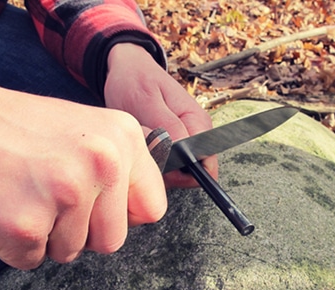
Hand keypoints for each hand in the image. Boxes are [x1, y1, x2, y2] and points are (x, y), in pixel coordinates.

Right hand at [0, 76, 166, 268]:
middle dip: (82, 232)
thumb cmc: (14, 129)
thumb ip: (119, 165)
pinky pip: (31, 259)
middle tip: (50, 199)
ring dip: (45, 235)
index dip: (124, 216)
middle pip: (113, 239)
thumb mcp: (84, 129)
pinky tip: (2, 205)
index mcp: (122, 136)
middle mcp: (102, 161)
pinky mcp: (25, 223)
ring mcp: (65, 192)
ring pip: (70, 251)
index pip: (153, 207)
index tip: (102, 208)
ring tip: (23, 194)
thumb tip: (144, 207)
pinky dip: (13, 243)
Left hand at [104, 43, 217, 188]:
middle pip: (190, 175)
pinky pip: (166, 166)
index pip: (206, 167)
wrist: (128, 70)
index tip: (157, 157)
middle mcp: (197, 134)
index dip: (181, 172)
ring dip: (154, 164)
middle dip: (164, 169)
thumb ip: (167, 128)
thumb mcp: (146, 101)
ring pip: (176, 173)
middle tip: (142, 144)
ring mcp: (186, 140)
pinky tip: (139, 143)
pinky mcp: (174, 145)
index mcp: (199, 123)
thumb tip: (183, 154)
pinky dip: (150, 160)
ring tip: (139, 139)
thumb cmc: (135, 81)